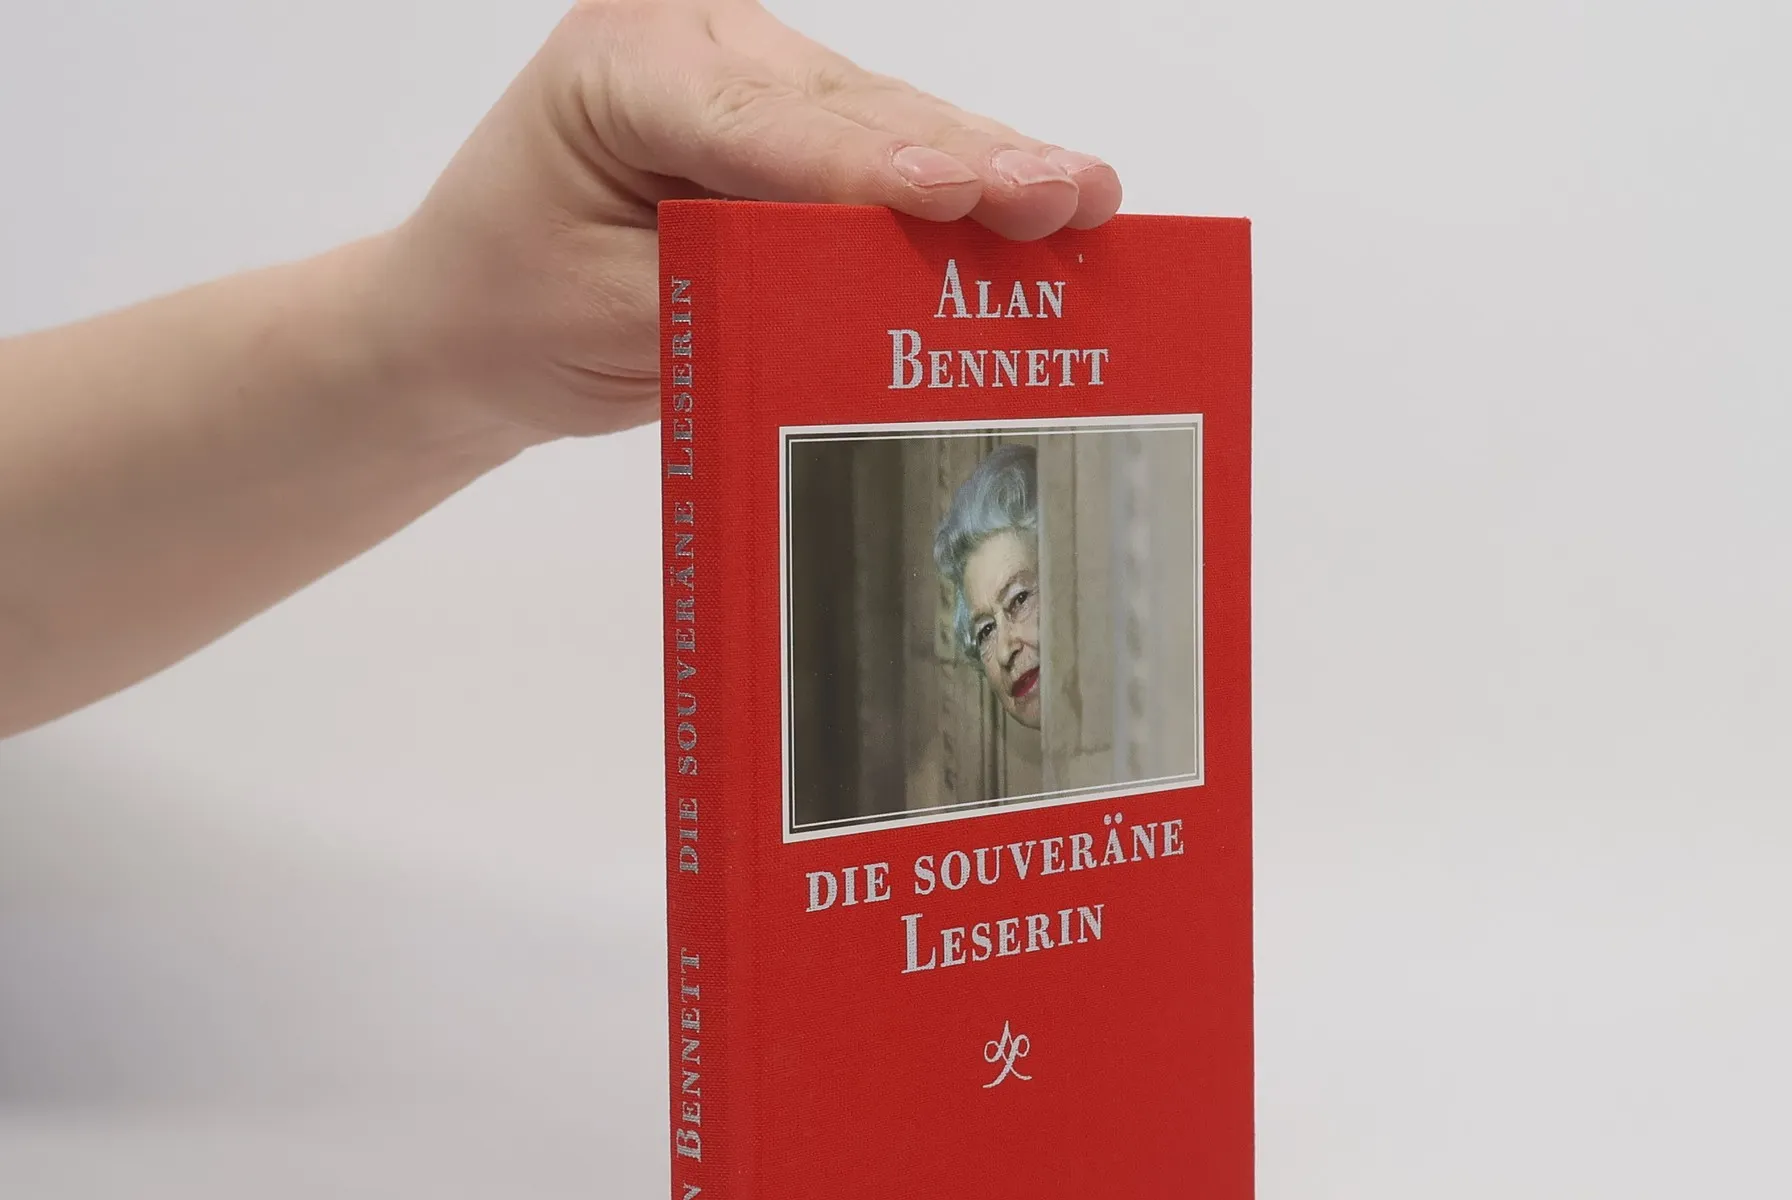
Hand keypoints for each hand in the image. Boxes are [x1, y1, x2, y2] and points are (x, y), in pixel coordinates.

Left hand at [374, 0, 1123, 445]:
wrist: (466, 320)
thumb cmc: (510, 307)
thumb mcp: (609, 314)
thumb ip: (733, 292)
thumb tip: (860, 296)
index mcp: (624, 62)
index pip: (766, 124)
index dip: (874, 166)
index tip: (963, 194)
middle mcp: (694, 46)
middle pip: (853, 112)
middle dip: (969, 160)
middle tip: (1072, 194)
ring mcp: (746, 81)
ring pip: (885, 127)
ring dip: (988, 171)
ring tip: (1085, 198)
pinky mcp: (782, 133)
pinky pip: (878, 161)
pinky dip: (957, 194)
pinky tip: (1038, 206)